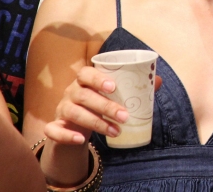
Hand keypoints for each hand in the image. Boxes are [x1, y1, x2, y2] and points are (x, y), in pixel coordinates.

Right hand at [44, 66, 162, 144]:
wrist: (73, 126)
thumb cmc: (97, 104)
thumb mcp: (110, 95)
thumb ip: (131, 88)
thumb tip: (157, 81)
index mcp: (84, 80)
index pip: (85, 73)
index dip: (97, 78)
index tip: (113, 86)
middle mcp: (70, 92)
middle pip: (84, 95)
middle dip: (105, 106)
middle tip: (125, 116)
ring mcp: (61, 109)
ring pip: (74, 113)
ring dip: (96, 123)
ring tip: (116, 132)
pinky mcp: (54, 127)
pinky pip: (55, 130)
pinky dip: (67, 135)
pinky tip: (81, 139)